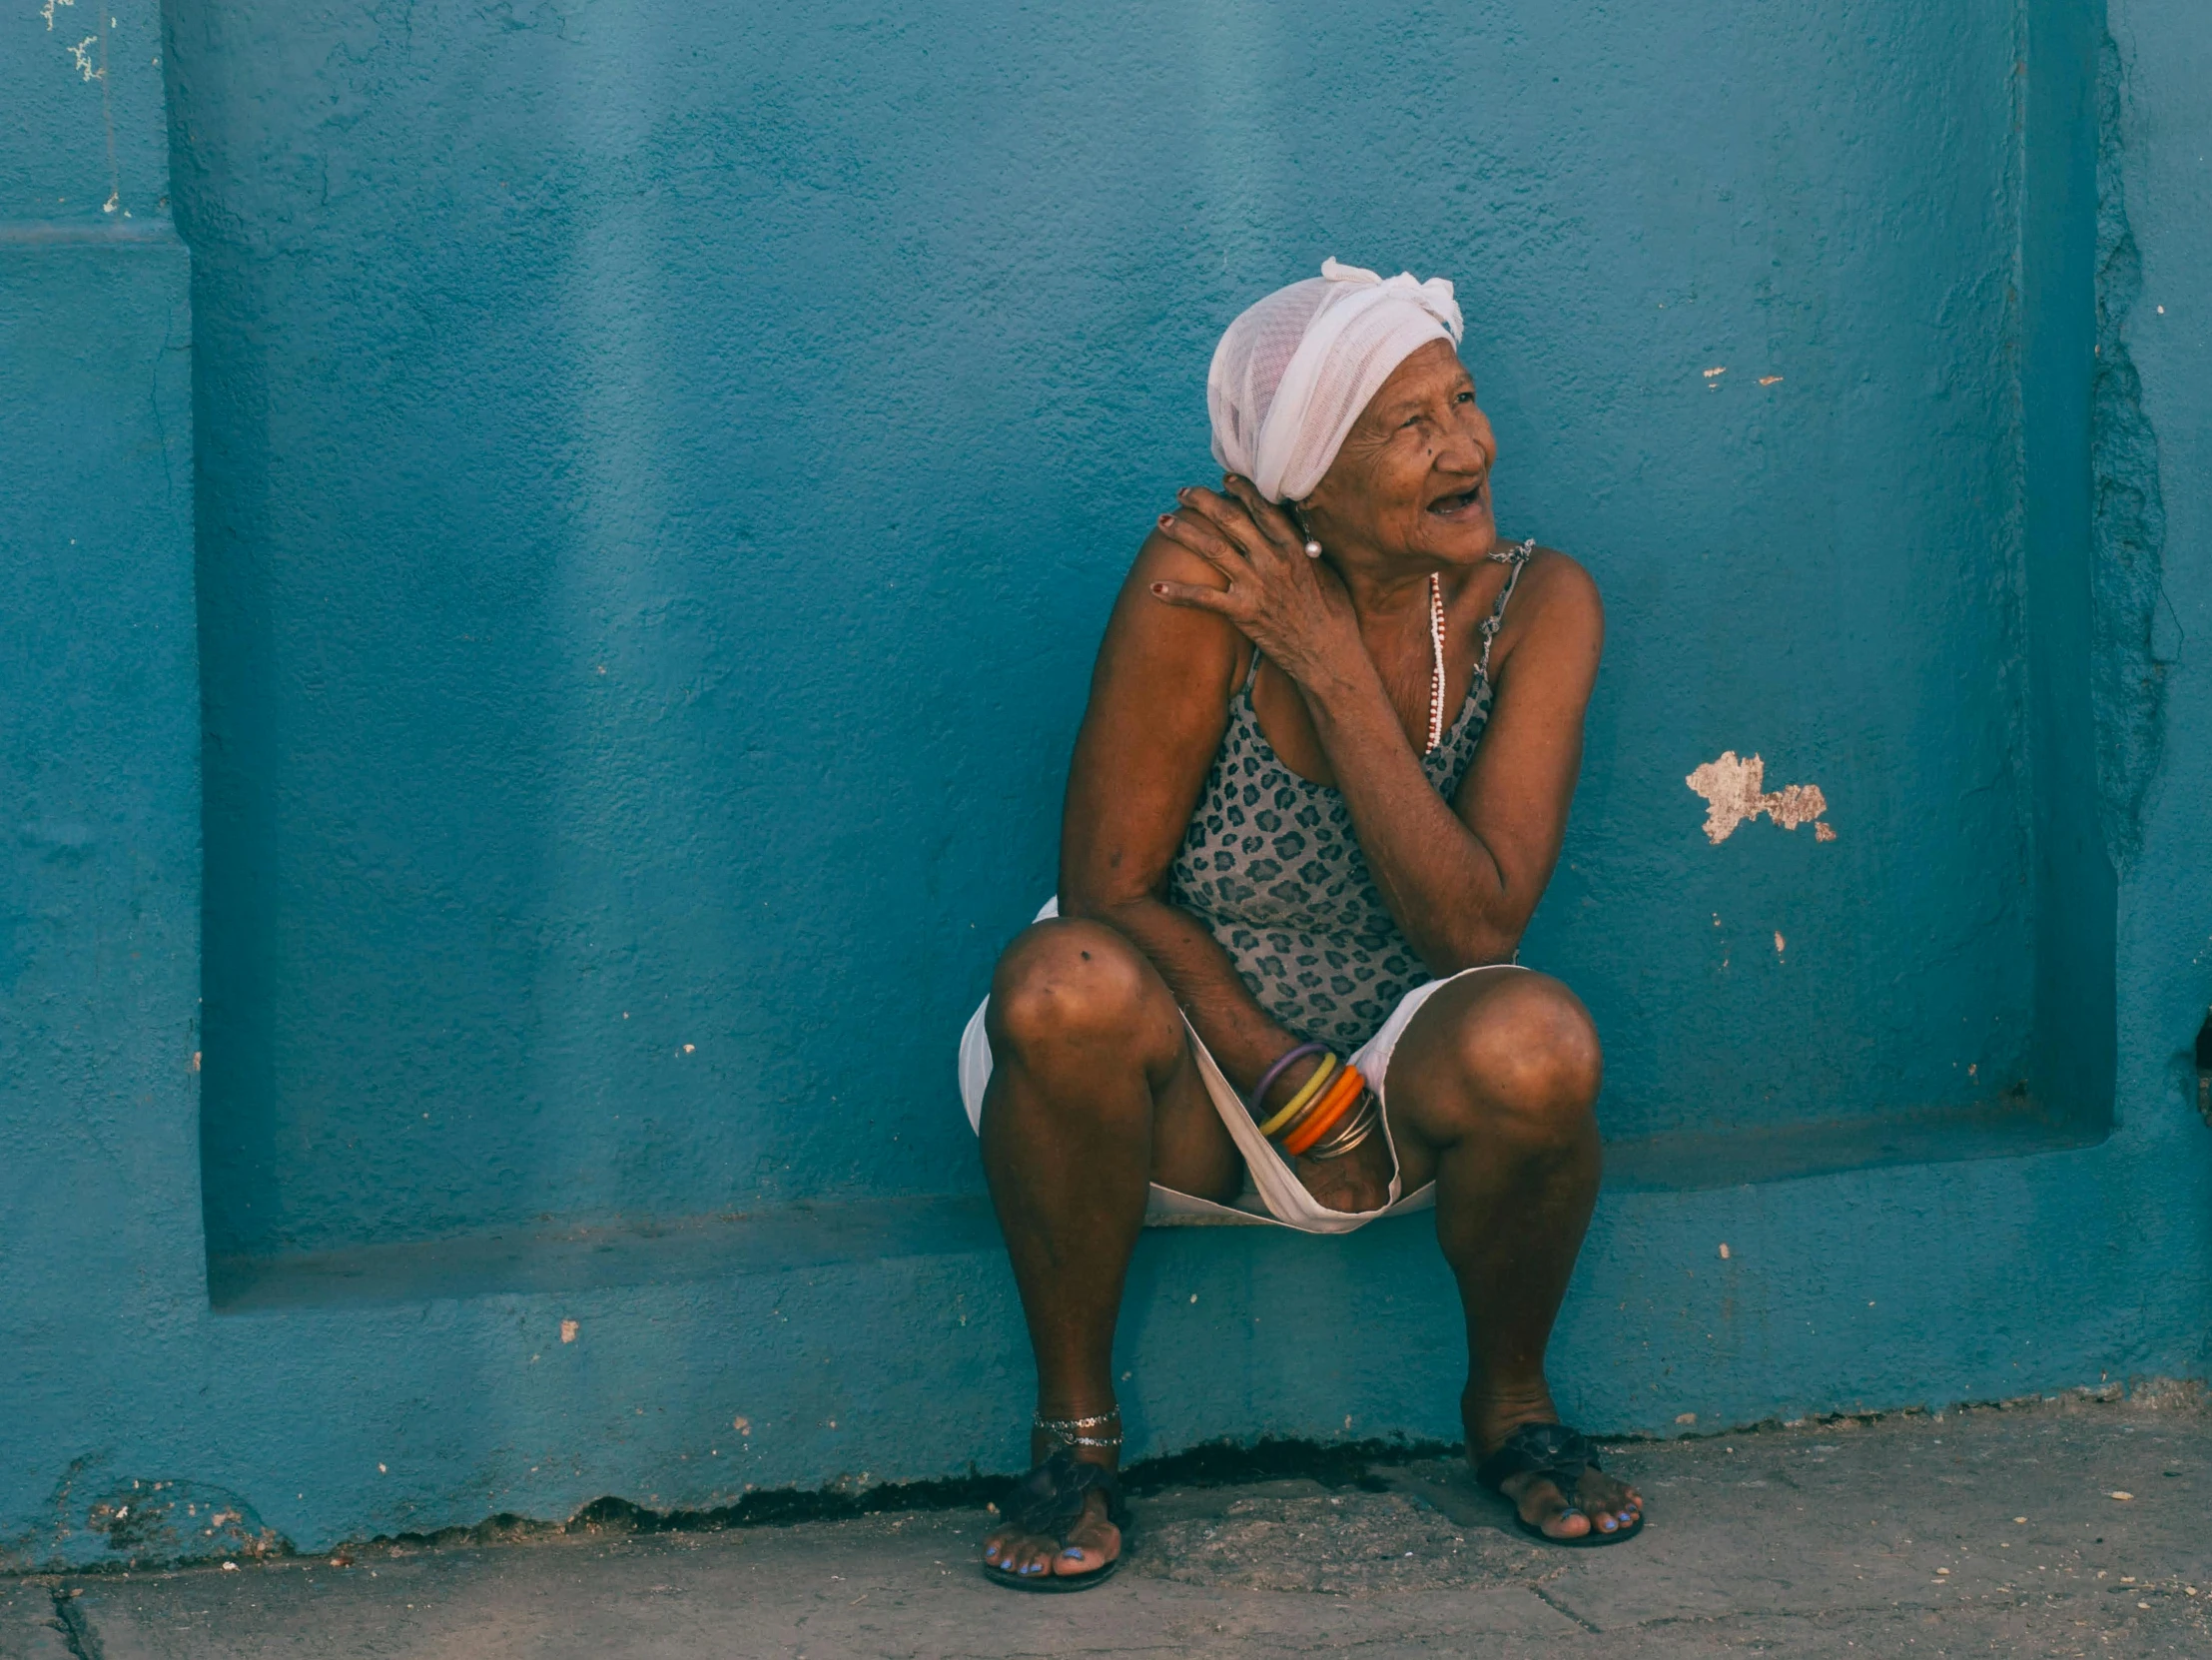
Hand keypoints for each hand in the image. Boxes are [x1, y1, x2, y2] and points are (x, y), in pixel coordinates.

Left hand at [1149, 477, 1363, 689]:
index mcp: (1294, 547)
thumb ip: (1304, 551)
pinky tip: (1155, 588)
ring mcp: (1256, 585)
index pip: (1262, 508)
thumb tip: (1293, 532)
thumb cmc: (1334, 615)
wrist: (1329, 654)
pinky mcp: (1244, 613)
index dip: (1240, 490)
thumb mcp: (1326, 572)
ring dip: (1184, 532)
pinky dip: (1177, 593)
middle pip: (1230, 519)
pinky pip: (1204, 599)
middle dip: (1203, 502)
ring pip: (1212, 549)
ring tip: (1162, 521)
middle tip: (1183, 493)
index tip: (1224, 480)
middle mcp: (1272, 560)